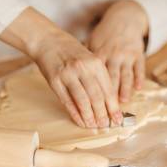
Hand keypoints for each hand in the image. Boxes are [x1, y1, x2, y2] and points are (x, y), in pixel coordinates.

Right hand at [0, 8, 121, 127]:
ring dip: (89, 116)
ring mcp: (68, 75)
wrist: (48, 40)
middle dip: (103, 114)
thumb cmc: (71, 51)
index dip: (113, 106)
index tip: (118, 118)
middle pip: (96, 96)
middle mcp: (83, 68)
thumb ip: (98, 76)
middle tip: (106, 126)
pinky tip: (80, 121)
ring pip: (83, 100)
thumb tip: (108, 101)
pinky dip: (74, 113)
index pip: (108, 89)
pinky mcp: (55, 81)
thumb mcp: (89, 58)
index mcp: (95, 62)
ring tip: (94, 126)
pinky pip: (67, 101)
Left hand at [88, 0, 148, 101]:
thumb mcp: (92, 44)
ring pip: (125, 74)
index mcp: (99, 54)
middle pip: (110, 78)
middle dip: (109, 95)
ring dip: (125, 89)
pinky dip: (139, 78)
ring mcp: (126, 55)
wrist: (123, 19)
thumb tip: (71, 77)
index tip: (91, 103)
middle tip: (107, 107)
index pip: (94, 75)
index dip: (93, 90)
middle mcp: (113, 55)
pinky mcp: (138, 54)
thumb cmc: (104, 36)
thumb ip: (84, 61)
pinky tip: (138, 88)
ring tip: (123, 102)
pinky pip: (139, 68)